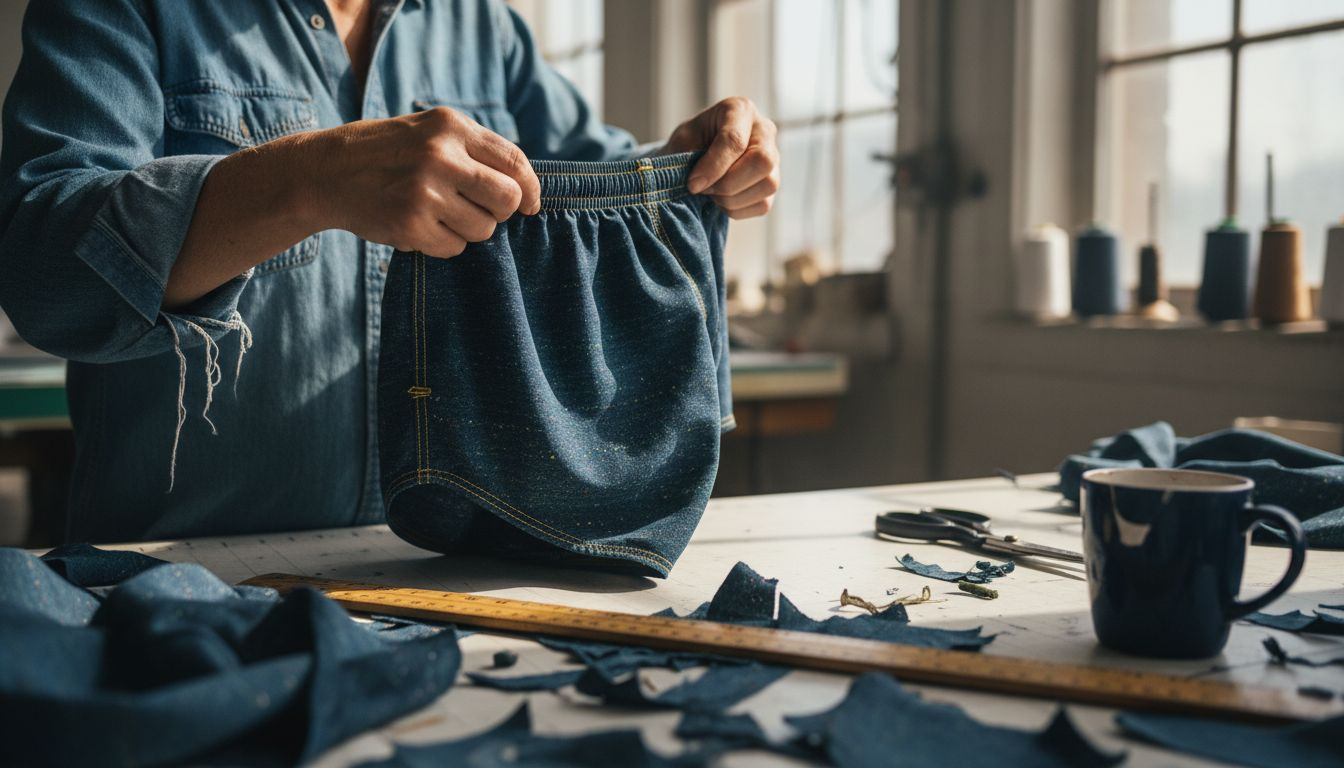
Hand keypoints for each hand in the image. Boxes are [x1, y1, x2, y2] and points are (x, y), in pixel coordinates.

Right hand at [305, 107, 540, 257]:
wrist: (324, 173)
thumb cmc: (385, 153)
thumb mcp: (428, 131)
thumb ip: (474, 150)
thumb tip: (525, 187)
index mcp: (450, 126)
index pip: (515, 162)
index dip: (530, 189)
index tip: (530, 205)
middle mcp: (440, 155)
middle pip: (506, 199)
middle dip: (500, 212)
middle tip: (479, 210)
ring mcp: (424, 191)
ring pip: (483, 229)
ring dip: (468, 229)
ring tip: (438, 214)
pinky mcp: (410, 224)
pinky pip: (455, 248)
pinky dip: (443, 244)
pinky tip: (419, 226)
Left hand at [664, 97, 778, 219]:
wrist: (698, 153)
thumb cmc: (692, 141)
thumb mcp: (684, 140)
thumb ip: (688, 156)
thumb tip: (698, 184)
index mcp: (740, 110)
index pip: (735, 140)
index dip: (713, 167)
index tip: (693, 184)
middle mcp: (764, 130)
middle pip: (763, 161)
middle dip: (729, 183)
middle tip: (705, 189)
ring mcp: (774, 157)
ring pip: (768, 184)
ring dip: (733, 199)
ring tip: (712, 194)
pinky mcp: (772, 182)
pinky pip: (763, 204)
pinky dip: (737, 209)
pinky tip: (721, 200)